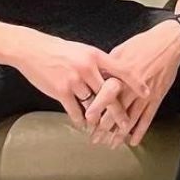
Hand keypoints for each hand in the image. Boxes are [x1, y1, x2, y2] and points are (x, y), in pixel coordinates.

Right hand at [13, 33, 149, 127]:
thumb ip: (98, 64)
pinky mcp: (62, 91)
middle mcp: (88, 68)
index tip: (147, 92)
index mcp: (95, 55)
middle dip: (119, 111)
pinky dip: (80, 120)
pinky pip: (76, 111)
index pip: (121, 70)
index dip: (136, 82)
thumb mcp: (83, 51)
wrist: (32, 50)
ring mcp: (75, 80)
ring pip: (93, 105)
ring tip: (104, 130)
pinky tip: (83, 125)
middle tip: (127, 123)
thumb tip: (114, 75)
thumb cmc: (59, 50)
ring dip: (98, 119)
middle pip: (110, 94)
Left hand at [103, 19, 179, 146]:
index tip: (87, 120)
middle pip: (115, 112)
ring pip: (130, 119)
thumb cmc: (143, 44)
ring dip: (120, 134)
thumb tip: (95, 77)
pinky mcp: (157, 97)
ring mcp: (145, 94)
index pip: (104, 97)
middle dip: (104, 128)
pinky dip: (140, 131)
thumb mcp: (120, 50)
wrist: (168, 43)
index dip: (95, 110)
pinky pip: (147, 118)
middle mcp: (131, 87)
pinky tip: (133, 141)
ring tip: (111, 145)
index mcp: (119, 75)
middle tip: (95, 139)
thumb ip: (108, 67)